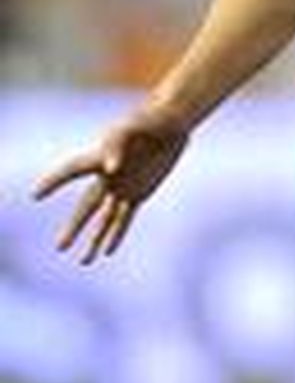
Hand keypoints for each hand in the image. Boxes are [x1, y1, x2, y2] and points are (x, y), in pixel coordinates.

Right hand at [32, 107, 190, 262]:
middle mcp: (106, 176)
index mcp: (98, 157)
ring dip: (94, 239)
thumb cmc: (148, 122)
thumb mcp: (131, 128)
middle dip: (74, 228)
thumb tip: (110, 168)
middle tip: (59, 248)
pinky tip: (107, 251)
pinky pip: (125, 218)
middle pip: (86, 207)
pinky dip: (116, 234)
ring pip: (105, 219)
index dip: (53, 182)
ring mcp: (122, 187)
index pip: (70, 170)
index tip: (36, 195)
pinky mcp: (139, 193)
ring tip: (84, 261)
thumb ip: (116, 145)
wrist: (170, 125)